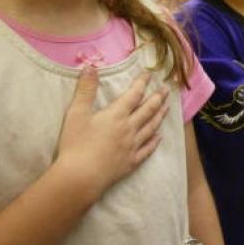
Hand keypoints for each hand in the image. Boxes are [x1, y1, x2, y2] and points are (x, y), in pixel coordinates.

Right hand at [57, 67, 169, 197]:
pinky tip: (159, 137)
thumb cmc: (76, 144)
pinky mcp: (131, 162)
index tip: (150, 74)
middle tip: (167, 90)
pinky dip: (155, 141)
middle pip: (148, 109)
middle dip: (158, 97)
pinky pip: (147, 149)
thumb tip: (90, 67)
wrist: (80, 177)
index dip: (142, 83)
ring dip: (160, 116)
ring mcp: (132, 146)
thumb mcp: (76, 113)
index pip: (134, 94)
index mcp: (117, 115)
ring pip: (151, 127)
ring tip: (168, 107)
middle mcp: (129, 128)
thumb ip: (85, 89)